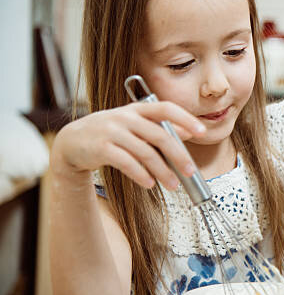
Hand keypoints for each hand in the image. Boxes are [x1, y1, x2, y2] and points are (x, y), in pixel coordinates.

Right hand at [52, 101, 205, 188]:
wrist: (71, 142)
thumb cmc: (110, 134)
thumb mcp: (135, 125)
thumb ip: (160, 127)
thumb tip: (188, 132)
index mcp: (137, 109)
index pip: (166, 108)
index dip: (185, 119)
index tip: (202, 131)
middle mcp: (125, 117)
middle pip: (160, 135)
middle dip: (179, 155)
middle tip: (191, 171)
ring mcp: (112, 131)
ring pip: (145, 152)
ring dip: (163, 171)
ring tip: (174, 185)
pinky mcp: (101, 148)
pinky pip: (126, 163)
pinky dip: (141, 174)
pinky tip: (150, 184)